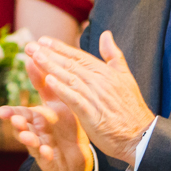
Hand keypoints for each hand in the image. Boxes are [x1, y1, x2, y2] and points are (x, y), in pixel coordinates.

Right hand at [0, 70, 94, 170]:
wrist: (79, 155)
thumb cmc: (66, 126)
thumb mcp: (58, 103)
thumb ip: (45, 84)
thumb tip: (33, 58)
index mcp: (36, 118)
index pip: (21, 113)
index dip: (11, 112)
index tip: (0, 112)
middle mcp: (35, 132)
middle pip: (22, 128)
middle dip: (16, 124)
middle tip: (13, 120)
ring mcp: (41, 146)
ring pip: (31, 142)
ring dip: (27, 139)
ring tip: (27, 136)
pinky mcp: (50, 161)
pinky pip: (47, 158)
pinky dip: (46, 154)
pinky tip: (46, 151)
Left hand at [23, 33, 154, 165]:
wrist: (140, 136)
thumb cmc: (131, 108)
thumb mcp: (126, 77)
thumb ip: (113, 55)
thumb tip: (106, 34)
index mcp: (105, 72)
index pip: (78, 56)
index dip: (59, 48)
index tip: (42, 40)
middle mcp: (100, 81)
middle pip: (70, 64)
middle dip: (48, 54)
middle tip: (29, 46)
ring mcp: (96, 97)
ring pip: (70, 78)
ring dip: (51, 67)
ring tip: (35, 57)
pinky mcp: (93, 114)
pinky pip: (75, 98)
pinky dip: (62, 89)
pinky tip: (49, 81)